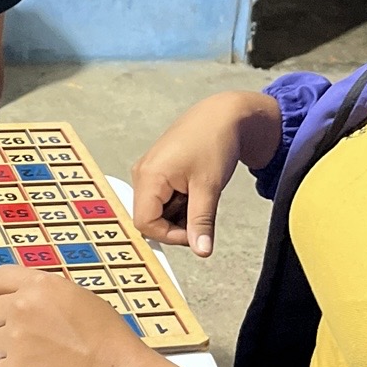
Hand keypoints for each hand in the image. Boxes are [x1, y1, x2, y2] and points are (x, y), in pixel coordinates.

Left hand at [0, 266, 189, 366]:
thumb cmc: (108, 340)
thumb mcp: (80, 299)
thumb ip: (47, 296)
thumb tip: (26, 301)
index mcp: (41, 286)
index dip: (2, 293)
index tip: (8, 304)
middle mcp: (23, 308)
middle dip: (5, 325)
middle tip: (31, 339)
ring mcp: (15, 340)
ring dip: (12, 352)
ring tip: (44, 360)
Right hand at [131, 90, 280, 255]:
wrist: (224, 115)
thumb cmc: (214, 141)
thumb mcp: (209, 187)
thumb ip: (201, 222)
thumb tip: (201, 251)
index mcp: (149, 177)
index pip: (146, 224)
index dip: (170, 235)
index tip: (196, 233)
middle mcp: (143, 175)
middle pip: (150, 218)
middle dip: (176, 224)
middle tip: (202, 211)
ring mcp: (149, 172)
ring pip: (158, 210)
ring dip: (180, 213)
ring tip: (201, 195)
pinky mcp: (159, 171)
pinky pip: (163, 199)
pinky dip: (181, 202)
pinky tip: (196, 190)